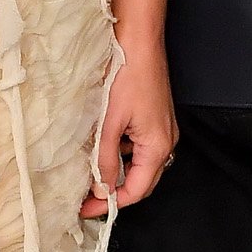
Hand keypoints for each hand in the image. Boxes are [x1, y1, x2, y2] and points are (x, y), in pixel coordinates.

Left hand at [84, 39, 177, 218]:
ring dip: (116, 172)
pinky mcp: (154, 119)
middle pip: (140, 181)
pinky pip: (138, 147)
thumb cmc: (128, 74)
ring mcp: (161, 130)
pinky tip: (100, 147)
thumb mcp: (110, 122)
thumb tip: (101, 188)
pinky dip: (120, 153)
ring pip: (138, 164)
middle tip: (86, 199)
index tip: (87, 209)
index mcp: (157, 146)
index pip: (136, 190)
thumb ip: (105, 158)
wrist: (139, 42)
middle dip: (114, 193)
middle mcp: (165, 142)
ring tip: (88, 174)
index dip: (110, 204)